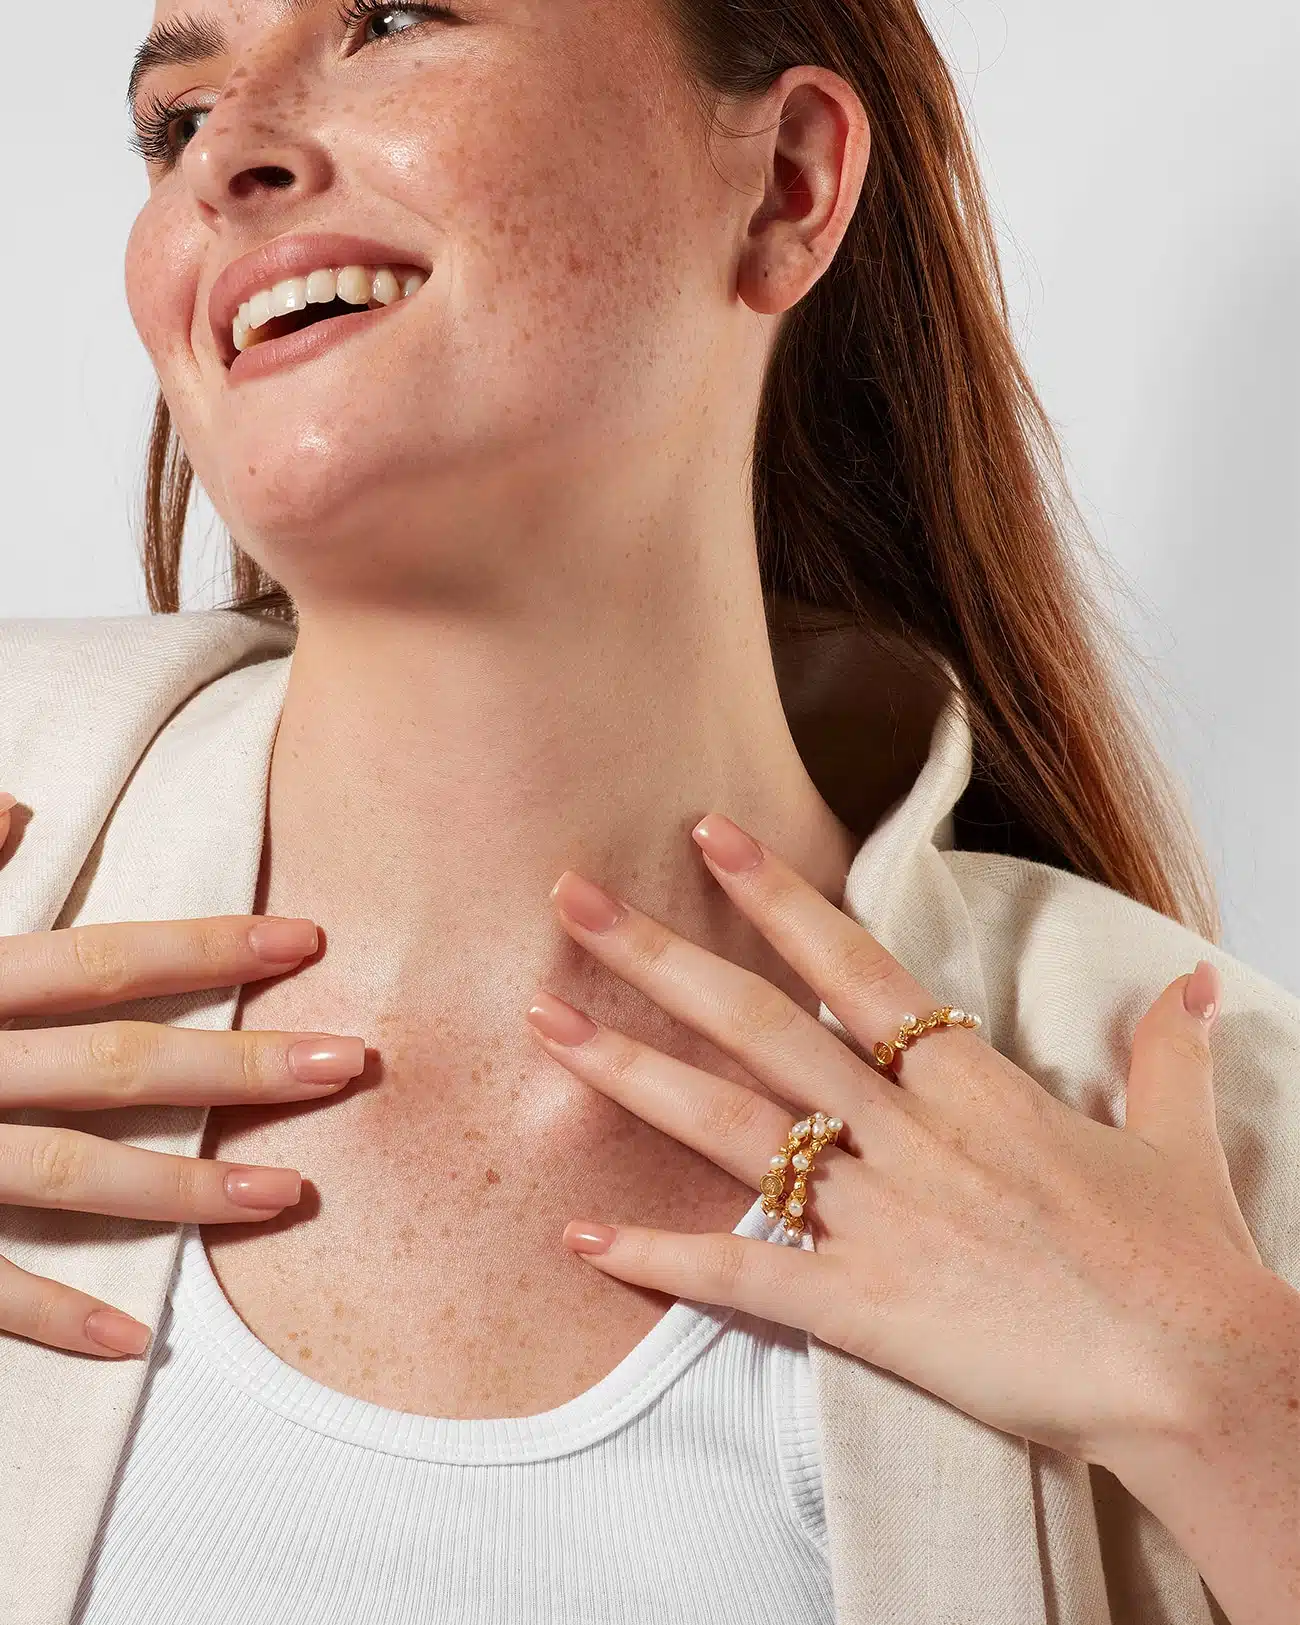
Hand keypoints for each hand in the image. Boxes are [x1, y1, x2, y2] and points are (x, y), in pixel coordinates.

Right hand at [0, 791, 364, 1358]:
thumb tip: (13, 801)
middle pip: (119, 1064)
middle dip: (240, 1066)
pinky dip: (56, 1315)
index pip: (106, 960)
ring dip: (185, 1191)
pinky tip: (140, 1342)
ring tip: (290, 1198)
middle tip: (350, 1064)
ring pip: (71, 1175)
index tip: (310, 938)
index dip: (211, 946)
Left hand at [524, 810, 1266, 1471]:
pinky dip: (657, 1258)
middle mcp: (903, 1132)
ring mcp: (873, 1217)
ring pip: (727, 1126)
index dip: (774, 893)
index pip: (851, 961)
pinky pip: (739, 1277)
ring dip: (629, 1072)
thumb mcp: (1174, 1138)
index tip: (707, 832)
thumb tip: (1189, 983)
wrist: (1194, 1378)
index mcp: (968, 1081)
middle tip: (572, 900)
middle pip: (758, 1024)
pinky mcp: (860, 1309)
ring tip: (545, 1023)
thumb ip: (1163, 1050)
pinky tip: (579, 1239)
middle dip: (657, 956)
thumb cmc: (1181, 1262)